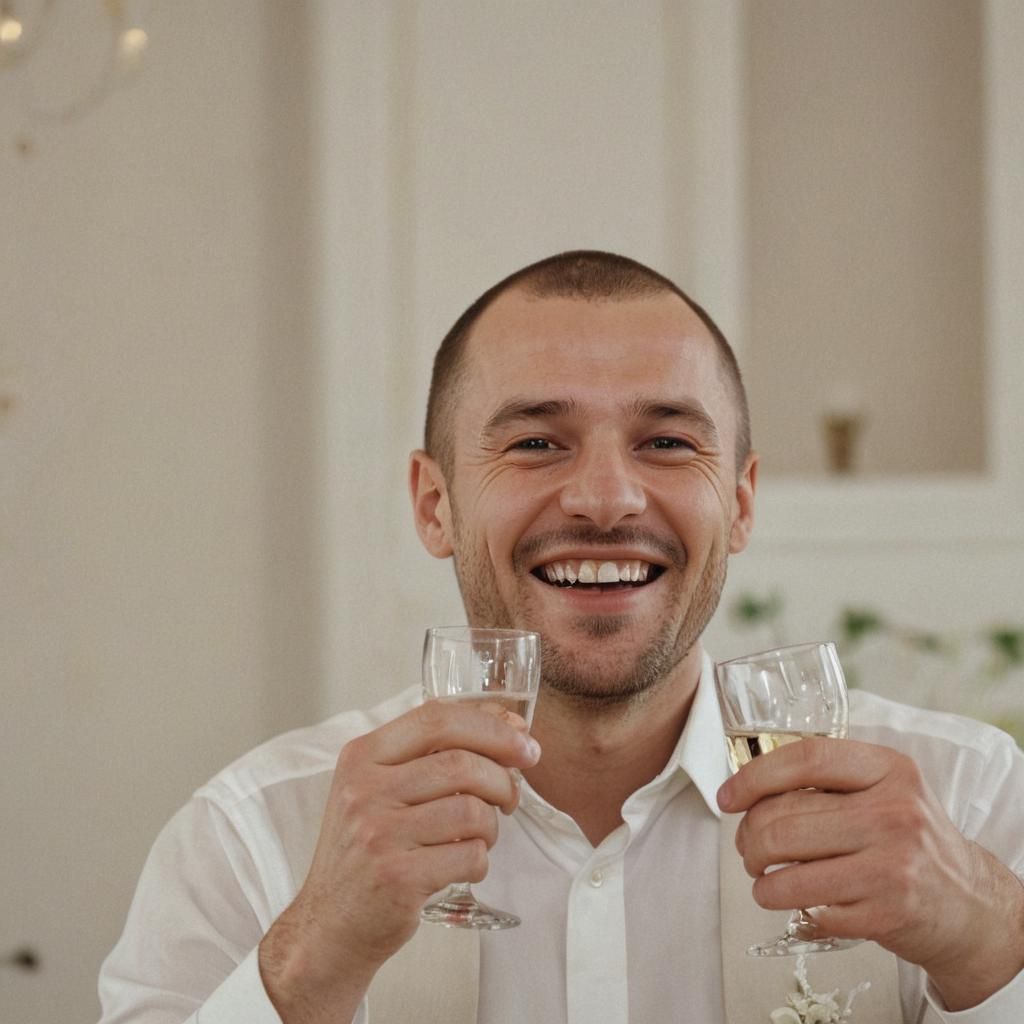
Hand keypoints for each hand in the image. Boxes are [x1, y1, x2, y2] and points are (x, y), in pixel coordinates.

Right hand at [259, 700, 541, 1022]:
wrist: (329, 924)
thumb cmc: (366, 849)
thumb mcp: (378, 787)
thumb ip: (431, 752)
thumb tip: (509, 723)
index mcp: (362, 756)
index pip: (436, 718)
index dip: (490, 725)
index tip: (523, 739)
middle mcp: (365, 790)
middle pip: (461, 763)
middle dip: (503, 777)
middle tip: (513, 795)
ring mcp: (379, 835)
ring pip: (472, 811)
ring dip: (492, 825)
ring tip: (481, 835)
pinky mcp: (398, 878)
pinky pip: (469, 857)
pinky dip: (480, 860)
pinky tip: (463, 864)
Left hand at [717, 738, 1023, 1010]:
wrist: (967, 902)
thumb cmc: (907, 837)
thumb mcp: (883, 787)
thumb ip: (828, 777)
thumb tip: (747, 784)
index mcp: (889, 769)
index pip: (805, 759)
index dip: (754, 776)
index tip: (728, 797)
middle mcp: (894, 814)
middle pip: (785, 820)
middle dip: (749, 836)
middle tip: (748, 846)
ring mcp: (892, 867)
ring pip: (788, 870)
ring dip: (760, 877)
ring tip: (763, 874)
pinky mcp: (885, 915)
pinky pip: (809, 909)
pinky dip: (789, 906)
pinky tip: (797, 899)